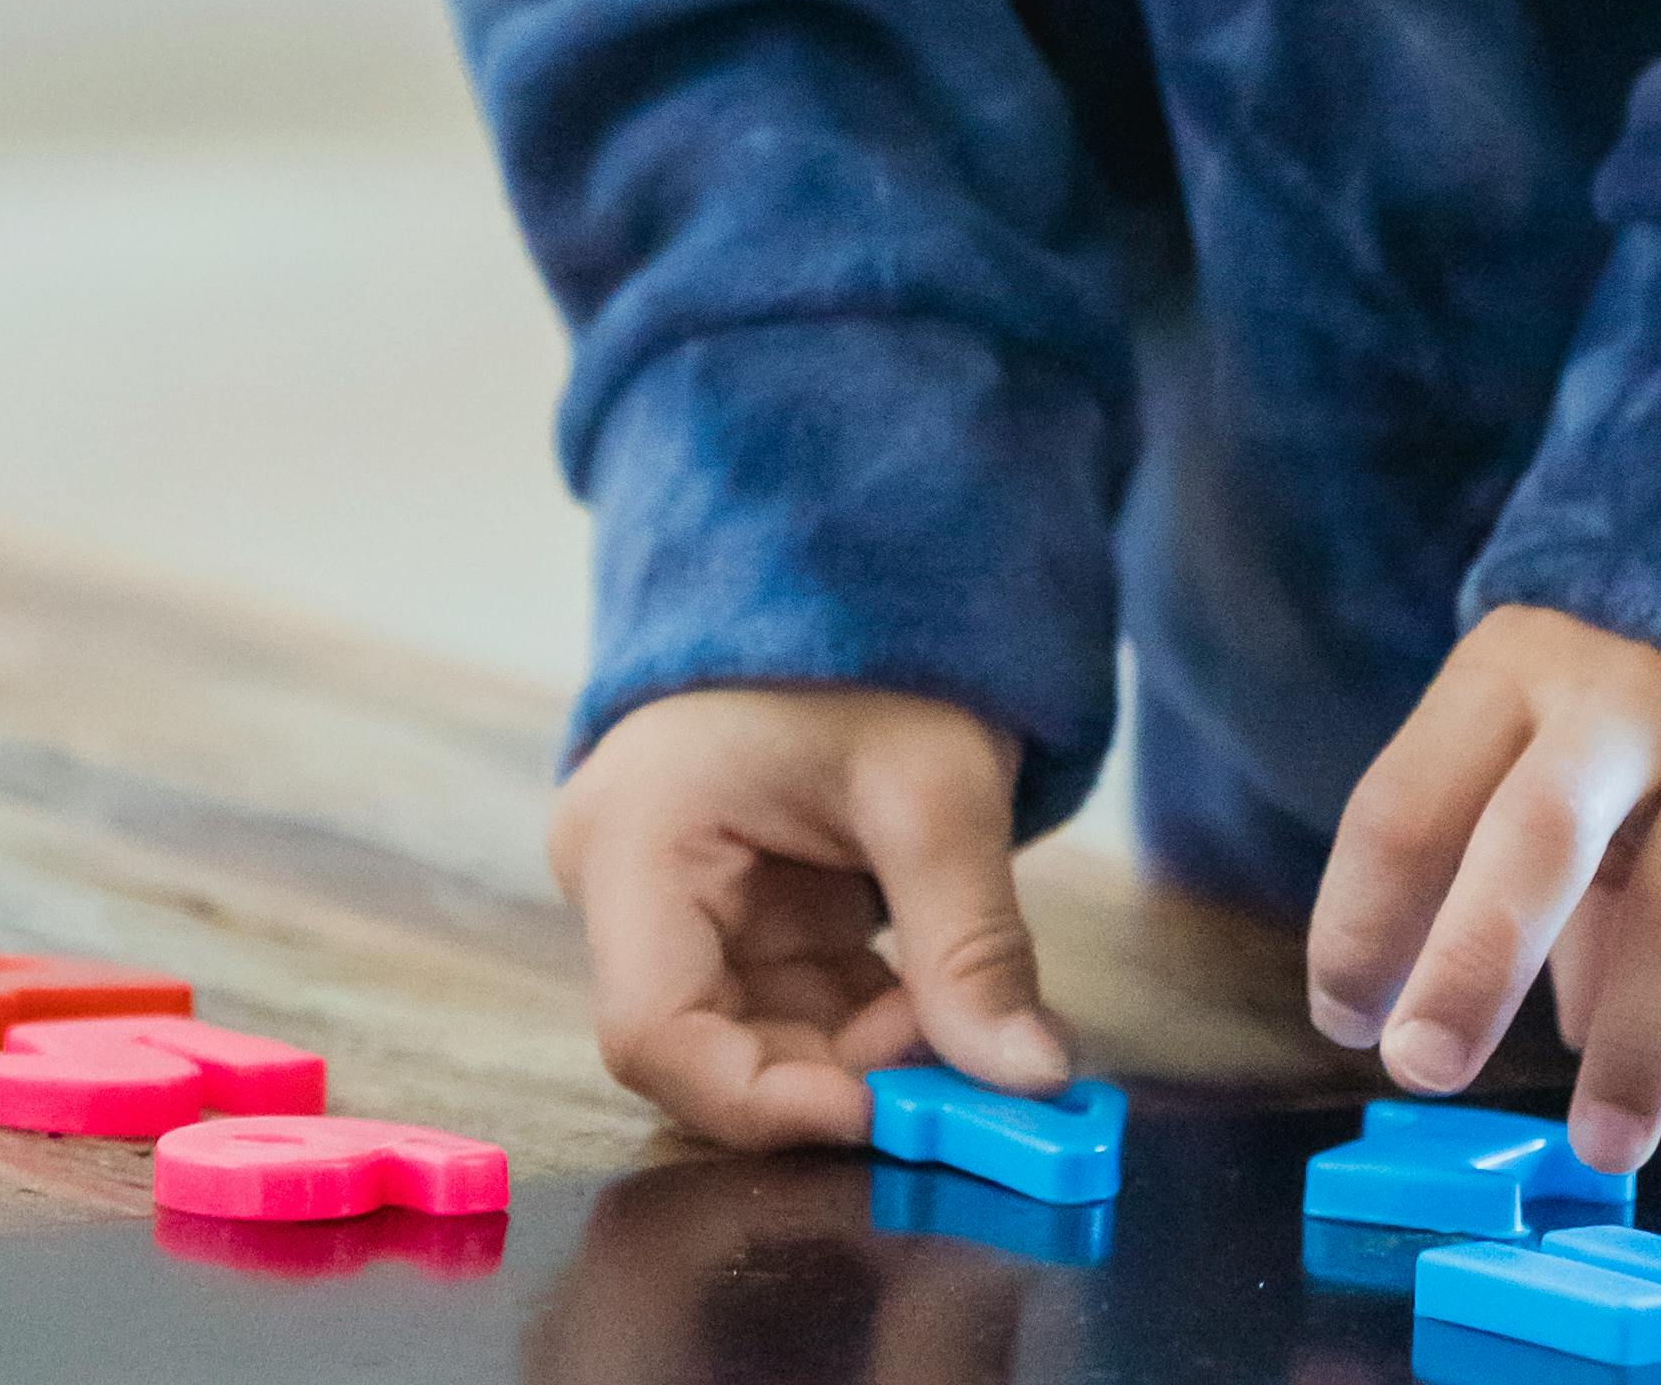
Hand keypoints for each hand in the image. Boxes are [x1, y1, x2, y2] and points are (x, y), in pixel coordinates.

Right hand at [548, 681, 1069, 1151]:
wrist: (870, 547)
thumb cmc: (873, 637)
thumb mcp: (933, 786)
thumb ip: (971, 943)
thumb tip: (1030, 1082)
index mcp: (635, 839)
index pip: (656, 1029)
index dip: (765, 1096)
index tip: (886, 1112)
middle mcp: (630, 881)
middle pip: (712, 1045)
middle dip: (839, 1073)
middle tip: (959, 1064)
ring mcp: (682, 895)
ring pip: (762, 1035)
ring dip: (868, 1050)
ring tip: (963, 1008)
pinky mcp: (738, 903)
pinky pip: (793, 1000)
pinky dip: (873, 1018)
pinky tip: (944, 996)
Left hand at [1306, 606, 1660, 1175]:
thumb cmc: (1631, 671)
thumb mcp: (1548, 721)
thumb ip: (1527, 869)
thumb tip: (1543, 1026)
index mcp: (1514, 672)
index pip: (1411, 796)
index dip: (1363, 914)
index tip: (1343, 1018)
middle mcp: (1619, 700)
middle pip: (1537, 835)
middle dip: (1475, 958)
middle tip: (1423, 1071)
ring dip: (1640, 1032)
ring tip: (1604, 1147)